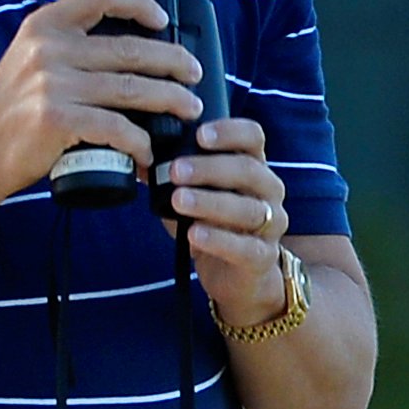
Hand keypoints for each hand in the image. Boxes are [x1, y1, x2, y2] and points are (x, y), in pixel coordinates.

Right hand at [0, 0, 208, 198]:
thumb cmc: (12, 111)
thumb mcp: (30, 59)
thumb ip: (65, 46)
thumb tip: (126, 49)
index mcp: (45, 25)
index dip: (139, 2)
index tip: (163, 19)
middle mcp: (49, 47)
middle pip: (130, 48)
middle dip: (173, 61)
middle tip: (195, 76)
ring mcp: (52, 83)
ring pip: (132, 88)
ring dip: (170, 100)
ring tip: (190, 109)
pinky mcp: (57, 119)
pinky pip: (116, 127)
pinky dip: (140, 141)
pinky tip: (149, 150)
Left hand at [161, 117, 296, 319]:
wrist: (236, 277)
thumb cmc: (214, 226)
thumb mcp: (193, 194)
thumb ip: (173, 173)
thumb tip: (138, 151)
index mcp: (253, 166)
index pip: (252, 136)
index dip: (229, 131)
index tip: (199, 134)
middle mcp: (268, 191)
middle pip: (248, 170)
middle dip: (209, 168)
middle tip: (175, 171)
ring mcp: (271, 225)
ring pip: (247, 209)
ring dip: (210, 202)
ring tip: (178, 200)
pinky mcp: (262, 257)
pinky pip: (245, 247)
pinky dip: (219, 240)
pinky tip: (194, 234)